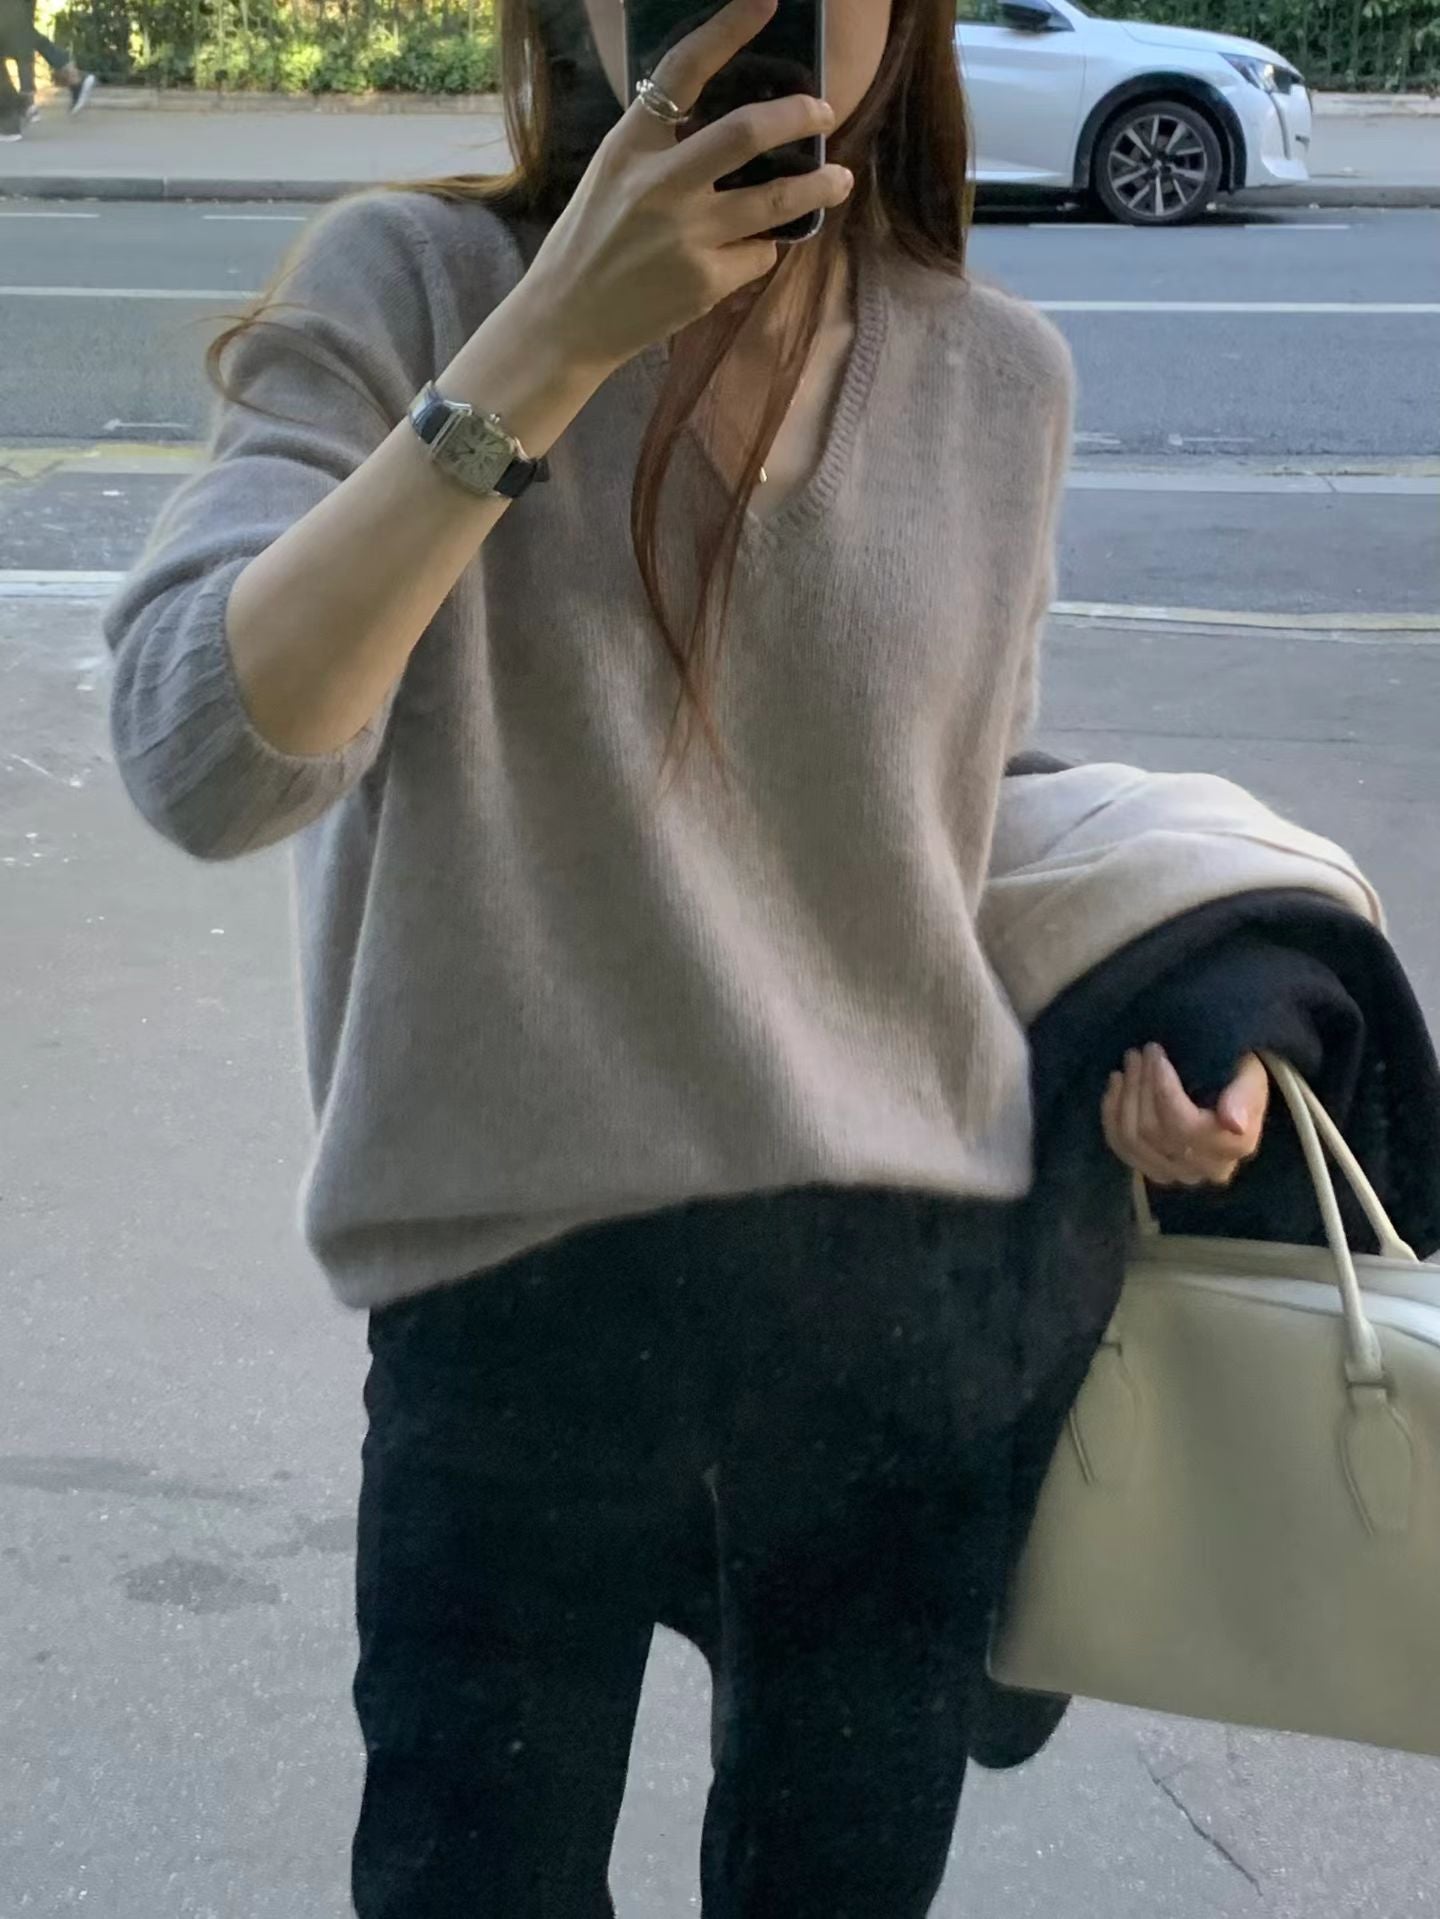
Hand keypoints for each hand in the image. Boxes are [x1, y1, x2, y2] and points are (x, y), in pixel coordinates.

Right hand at [523, 0, 853, 377]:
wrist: (566, 321)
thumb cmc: (589, 243)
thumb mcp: (611, 176)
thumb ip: (659, 147)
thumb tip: (726, 125)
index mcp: (630, 147)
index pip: (683, 72)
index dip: (728, 29)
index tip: (766, 0)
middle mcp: (659, 185)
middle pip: (745, 133)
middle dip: (797, 116)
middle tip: (824, 112)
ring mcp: (685, 236)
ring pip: (774, 201)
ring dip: (818, 187)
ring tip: (840, 180)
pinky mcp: (705, 282)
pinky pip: (757, 254)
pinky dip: (761, 248)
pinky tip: (749, 252)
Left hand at [1102, 1045, 1269, 1188]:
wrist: (1235, 1102)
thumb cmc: (1241, 1083)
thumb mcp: (1251, 1078)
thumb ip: (1243, 1096)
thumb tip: (1234, 1123)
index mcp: (1233, 1147)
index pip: (1184, 1125)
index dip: (1162, 1089)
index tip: (1156, 1055)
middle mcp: (1205, 1169)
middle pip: (1153, 1132)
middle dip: (1140, 1086)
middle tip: (1138, 1052)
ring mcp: (1177, 1175)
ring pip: (1133, 1140)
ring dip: (1124, 1097)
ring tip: (1127, 1064)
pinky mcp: (1154, 1171)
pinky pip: (1121, 1148)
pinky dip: (1111, 1115)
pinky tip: (1114, 1087)